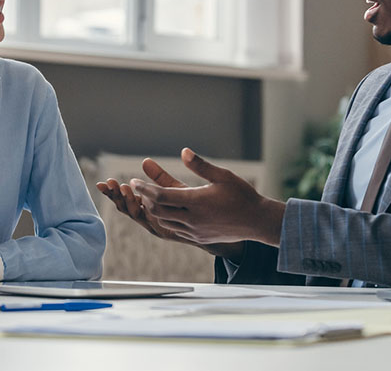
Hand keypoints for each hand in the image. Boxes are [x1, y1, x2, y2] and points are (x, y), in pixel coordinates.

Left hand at [97, 156, 245, 259]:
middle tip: (140, 187)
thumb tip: (184, 151)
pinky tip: (167, 211)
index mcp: (196, 201)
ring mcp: (194, 231)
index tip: (134, 181)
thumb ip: (201, 165)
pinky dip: (166, 220)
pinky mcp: (198, 238)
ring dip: (155, 210)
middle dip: (146, 199)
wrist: (257, 221)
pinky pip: (175, 230)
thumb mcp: (223, 176)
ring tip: (152, 197)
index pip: (161, 196)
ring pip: (164, 222)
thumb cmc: (242, 195)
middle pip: (158, 210)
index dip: (145, 188)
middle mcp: (192, 219)